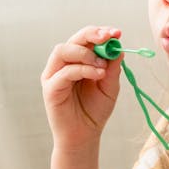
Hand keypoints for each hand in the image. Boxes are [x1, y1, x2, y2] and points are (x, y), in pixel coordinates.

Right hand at [41, 25, 122, 151]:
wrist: (84, 136)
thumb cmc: (95, 110)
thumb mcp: (109, 86)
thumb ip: (112, 68)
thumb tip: (117, 48)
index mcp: (78, 60)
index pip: (86, 39)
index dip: (100, 32)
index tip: (116, 32)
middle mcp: (63, 64)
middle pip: (73, 39)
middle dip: (92, 35)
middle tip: (108, 37)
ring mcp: (54, 75)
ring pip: (63, 50)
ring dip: (85, 53)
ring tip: (101, 65)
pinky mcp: (50, 88)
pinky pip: (64, 72)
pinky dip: (83, 69)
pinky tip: (98, 75)